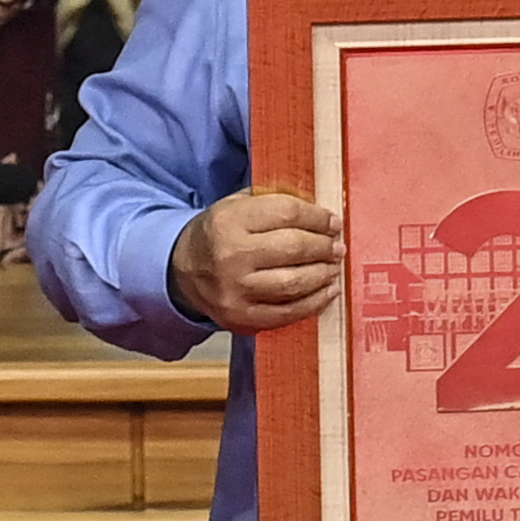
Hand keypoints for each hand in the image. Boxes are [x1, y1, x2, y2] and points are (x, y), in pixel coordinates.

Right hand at [170, 186, 344, 334]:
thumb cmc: (218, 235)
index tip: (334, 222)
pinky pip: (288, 313)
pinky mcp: (241, 318)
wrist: (182, 273)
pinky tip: (327, 291)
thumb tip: (320, 210)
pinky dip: (314, 303)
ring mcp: (236, 291)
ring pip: (294, 283)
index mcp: (229, 221)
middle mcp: (231, 256)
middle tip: (337, 246)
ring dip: (323, 275)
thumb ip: (272, 202)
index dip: (318, 218)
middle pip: (294, 248)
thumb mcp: (234, 206)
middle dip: (324, 247)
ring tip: (334, 267)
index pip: (287, 214)